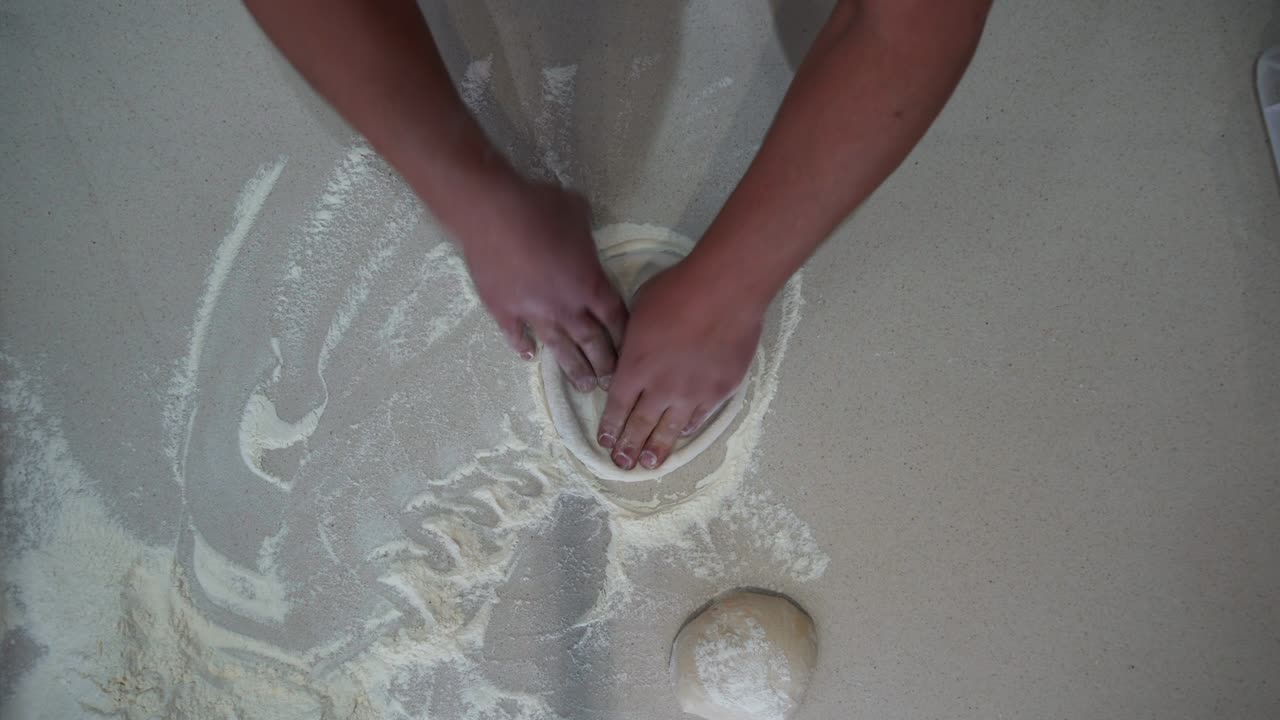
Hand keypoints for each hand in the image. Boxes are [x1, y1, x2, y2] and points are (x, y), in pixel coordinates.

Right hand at [459, 183, 626, 389]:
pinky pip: (516, 335)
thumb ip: (585, 233)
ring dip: (573, 369)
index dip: (623, 337)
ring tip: (583, 387)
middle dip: (604, 364)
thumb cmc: (540, 208)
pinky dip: (522, 347)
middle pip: (592, 342)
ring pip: (559, 348)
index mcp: (590, 284)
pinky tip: (528, 357)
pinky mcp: (504, 311)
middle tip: (610, 384)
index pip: (615, 319)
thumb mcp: (577, 212)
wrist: (492, 214)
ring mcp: (534, 313)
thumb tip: (581, 232)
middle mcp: (566, 307)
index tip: (630, 354)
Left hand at [596, 260, 765, 469]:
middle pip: (640, 424)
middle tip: (622, 464)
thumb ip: (632, 339)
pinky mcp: (719, 389)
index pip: (617, 406)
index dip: (610, 427)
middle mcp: (661, 387)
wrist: (725, 290)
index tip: (604, 442)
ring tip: (649, 464)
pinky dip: (688, 426)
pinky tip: (683, 433)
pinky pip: (700, 415)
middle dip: (628, 447)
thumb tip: (632, 351)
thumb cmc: (678, 290)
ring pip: (670, 429)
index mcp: (635, 366)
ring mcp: (692, 392)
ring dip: (657, 448)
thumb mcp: (639, 310)